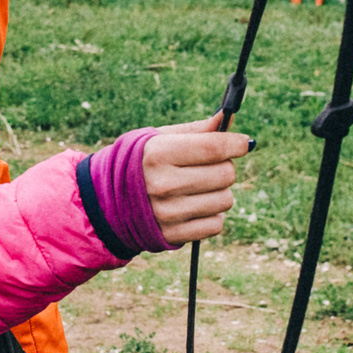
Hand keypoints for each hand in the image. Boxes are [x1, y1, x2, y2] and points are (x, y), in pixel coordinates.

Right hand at [141, 116, 253, 244]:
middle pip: (225, 174)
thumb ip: (198, 129)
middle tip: (209, 166)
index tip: (243, 143)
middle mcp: (163, 184)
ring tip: (198, 188)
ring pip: (226, 199)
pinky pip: (217, 224)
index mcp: (158, 154)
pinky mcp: (173, 235)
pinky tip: (194, 206)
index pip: (214, 147)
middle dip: (224, 167)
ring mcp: (168, 213)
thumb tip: (229, 116)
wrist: (110, 201)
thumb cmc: (142, 162)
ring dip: (219, 192)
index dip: (236, 143)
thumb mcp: (161, 139)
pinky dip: (212, 214)